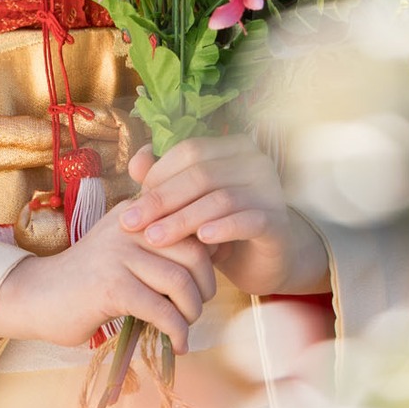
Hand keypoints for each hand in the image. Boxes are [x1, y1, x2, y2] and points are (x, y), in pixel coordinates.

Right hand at [0, 196, 217, 353]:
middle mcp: (130, 226)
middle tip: (196, 308)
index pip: (191, 225)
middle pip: (194, 252)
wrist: (35, 297)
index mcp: (136, 214)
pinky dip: (176, 331)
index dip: (210, 256)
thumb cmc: (85, 282)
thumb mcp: (123, 253)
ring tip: (184, 327)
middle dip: (205, 286)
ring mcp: (119, 254)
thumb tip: (211, 260)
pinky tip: (176, 343)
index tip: (205, 283)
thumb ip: (157, 250)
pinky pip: (161, 310)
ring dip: (192, 312)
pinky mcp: (112, 286)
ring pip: (181, 281)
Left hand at [118, 134, 330, 298]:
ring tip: (154, 238)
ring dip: (182, 219)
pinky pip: (248, 220)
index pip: (190, 151)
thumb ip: (164, 180)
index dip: (157, 175)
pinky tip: (201, 239)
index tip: (130, 205)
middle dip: (161, 200)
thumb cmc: (219, 225)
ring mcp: (270, 189)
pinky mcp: (278, 221)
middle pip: (201, 174)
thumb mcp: (188, 203)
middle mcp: (255, 161)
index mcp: (233, 147)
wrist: (262, 260)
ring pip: (220, 199)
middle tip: (131, 223)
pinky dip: (223, 228)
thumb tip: (136, 162)